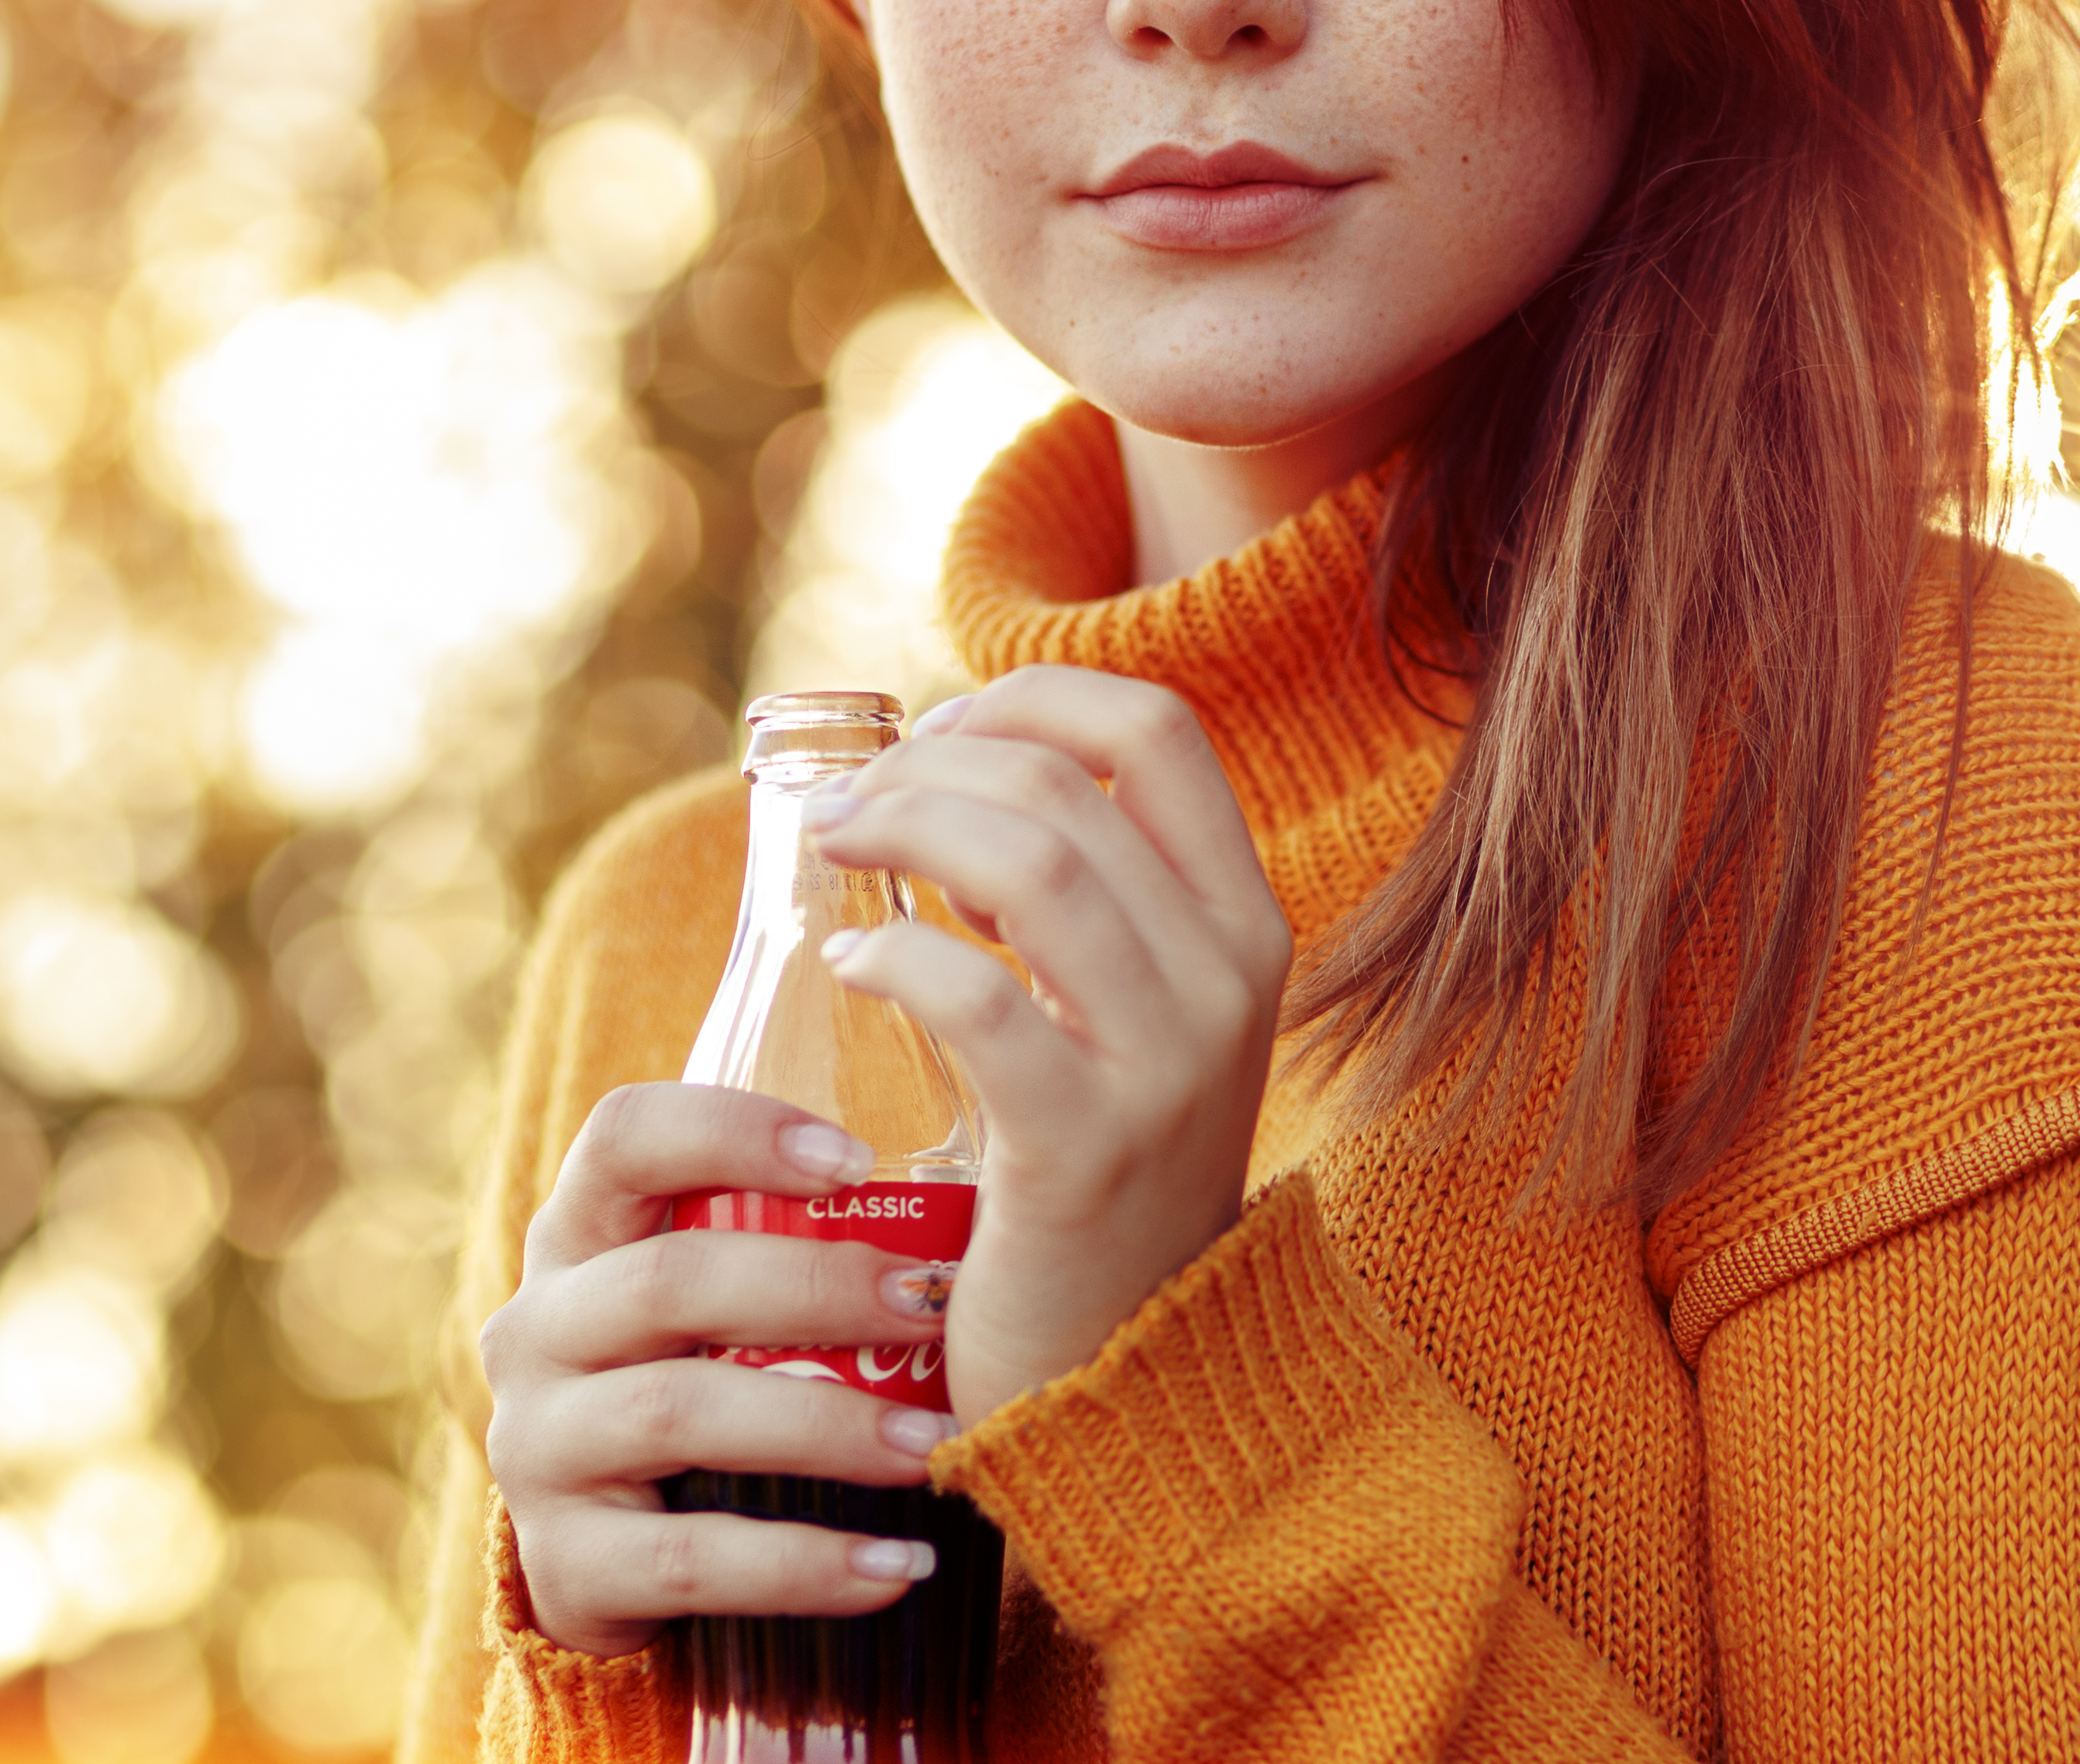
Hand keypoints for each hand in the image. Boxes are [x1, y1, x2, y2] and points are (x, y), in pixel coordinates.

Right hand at [477, 1084, 964, 1657]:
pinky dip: (804, 1565)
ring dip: (827, 1426)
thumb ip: (781, 1245)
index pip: (624, 1139)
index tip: (858, 1159)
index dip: (733, 1131)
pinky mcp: (562, 1564)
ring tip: (934, 1445)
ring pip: (679, 1413)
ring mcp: (536, 1449)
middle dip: (818, 1286)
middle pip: (668, 1279)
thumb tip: (959, 1213)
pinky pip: (691, 1561)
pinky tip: (895, 1566)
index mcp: (577, 1237)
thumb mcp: (703, 1305)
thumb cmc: (691, 1387)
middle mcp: (536, 1330)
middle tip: (934, 1305)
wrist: (599, 1561)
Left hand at [801, 665, 1296, 1424]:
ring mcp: (1169, 1065)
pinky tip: (849, 958)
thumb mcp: (1127, 1022)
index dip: (1033, 698)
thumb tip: (948, 774)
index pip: (1159, 729)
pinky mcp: (1087, 1149)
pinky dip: (899, 953)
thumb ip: (1081, 909)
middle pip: (1069, 787)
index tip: (939, 730)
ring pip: (1033, 864)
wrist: (1132, 1381)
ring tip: (835, 849)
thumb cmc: (1095, 1182)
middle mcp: (1229, 979)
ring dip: (908, 827)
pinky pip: (983, 1000)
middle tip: (847, 807)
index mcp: (1244, 925)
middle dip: (932, 766)